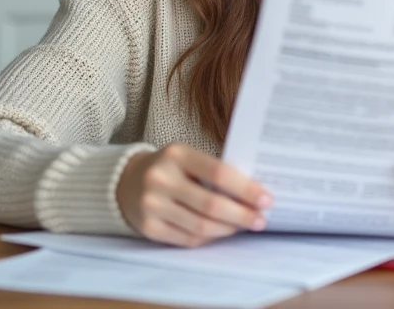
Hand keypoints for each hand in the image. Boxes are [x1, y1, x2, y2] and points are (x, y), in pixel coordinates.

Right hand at [116, 143, 271, 246]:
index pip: (219, 173)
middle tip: (260, 219)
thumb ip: (215, 171)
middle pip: (211, 204)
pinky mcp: (149, 227)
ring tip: (244, 226)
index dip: (245, 189)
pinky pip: (188, 239)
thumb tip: (254, 194)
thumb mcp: (188, 158)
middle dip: (242, 214)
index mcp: (177, 154)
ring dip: (229, 229)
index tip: (266, 199)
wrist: (127, 181)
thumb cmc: (171, 168)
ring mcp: (152, 204)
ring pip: (201, 226)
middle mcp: (161, 178)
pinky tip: (221, 232)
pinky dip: (210, 238)